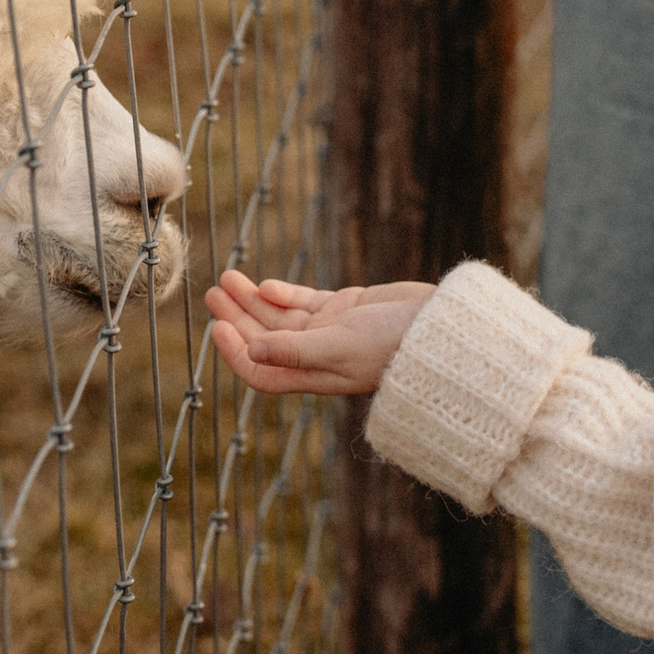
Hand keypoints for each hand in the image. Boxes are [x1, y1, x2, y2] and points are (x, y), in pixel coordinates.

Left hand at [204, 270, 433, 395]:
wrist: (442, 327)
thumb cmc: (396, 345)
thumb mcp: (342, 348)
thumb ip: (297, 350)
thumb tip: (253, 351)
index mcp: (315, 375)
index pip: (263, 371)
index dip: (236, 353)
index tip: (216, 328)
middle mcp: (318, 356)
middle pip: (265, 339)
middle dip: (236, 317)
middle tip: (212, 291)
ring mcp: (331, 331)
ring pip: (280, 317)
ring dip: (252, 299)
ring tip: (227, 277)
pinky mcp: (345, 308)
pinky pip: (304, 302)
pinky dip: (284, 293)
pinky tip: (266, 284)